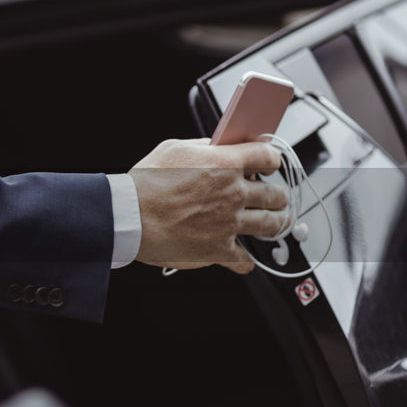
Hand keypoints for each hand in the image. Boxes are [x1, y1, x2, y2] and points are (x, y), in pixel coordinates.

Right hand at [130, 138, 288, 273]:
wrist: (130, 218)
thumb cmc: (146, 184)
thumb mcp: (173, 149)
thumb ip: (202, 147)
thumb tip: (215, 148)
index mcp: (225, 164)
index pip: (268, 156)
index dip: (271, 160)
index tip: (268, 166)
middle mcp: (234, 194)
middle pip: (276, 193)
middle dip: (276, 195)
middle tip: (273, 198)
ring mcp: (230, 224)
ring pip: (271, 224)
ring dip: (274, 222)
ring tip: (272, 223)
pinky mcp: (220, 250)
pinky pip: (245, 259)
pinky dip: (246, 259)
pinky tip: (244, 257)